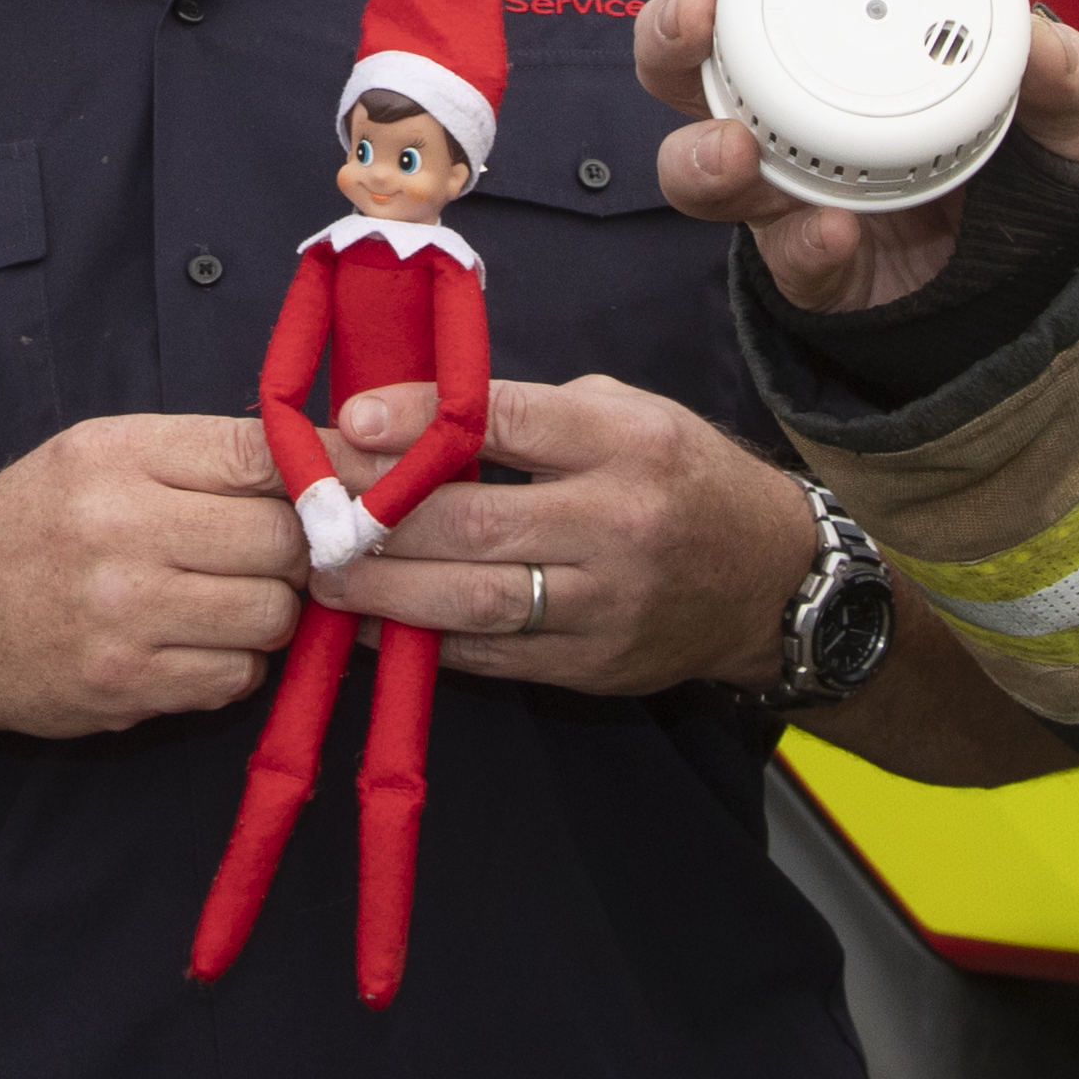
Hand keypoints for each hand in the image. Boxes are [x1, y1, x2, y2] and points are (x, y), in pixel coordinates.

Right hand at [0, 413, 307, 741]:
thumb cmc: (30, 528)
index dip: (319, 472)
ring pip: (271, 614)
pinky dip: (234, 664)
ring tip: (231, 598)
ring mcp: (121, 616)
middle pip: (281, 539)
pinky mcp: (125, 687)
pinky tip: (196, 644)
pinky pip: (237, 677)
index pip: (259, 454)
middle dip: (297, 549)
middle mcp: (116, 530)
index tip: (343, 489)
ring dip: (270, 611)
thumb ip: (197, 455)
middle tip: (276, 553)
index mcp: (113, 456)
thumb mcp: (92, 455)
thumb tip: (324, 462)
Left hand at [309, 373, 812, 696]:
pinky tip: (368, 624)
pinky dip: (420, 641)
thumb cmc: (679, 477)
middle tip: (310, 510)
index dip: (420, 420)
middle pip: (475, 523)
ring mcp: (605, 604)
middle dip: (377, 518)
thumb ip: (527, 413)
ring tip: (322, 573)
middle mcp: (618, 523)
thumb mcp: (623, 413)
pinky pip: (488, 656)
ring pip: (473, 601)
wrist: (769, 579)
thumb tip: (410, 415)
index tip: (348, 420)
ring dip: (383, 590)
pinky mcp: (591, 665)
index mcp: (625, 441)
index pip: (507, 421)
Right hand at [636, 0, 1078, 311]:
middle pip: (685, 70)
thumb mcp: (1054, 116)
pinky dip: (804, 244)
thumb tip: (1048, 44)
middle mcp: (787, 121)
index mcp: (831, 57)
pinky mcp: (813, 272)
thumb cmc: (1024, 171)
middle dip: (669, 35)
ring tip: (734, 147)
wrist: (1038, 283)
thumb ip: (1058, 78)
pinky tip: (834, 229)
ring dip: (699, 153)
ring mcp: (788, 198)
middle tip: (695, 15)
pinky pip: (786, 262)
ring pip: (697, 174)